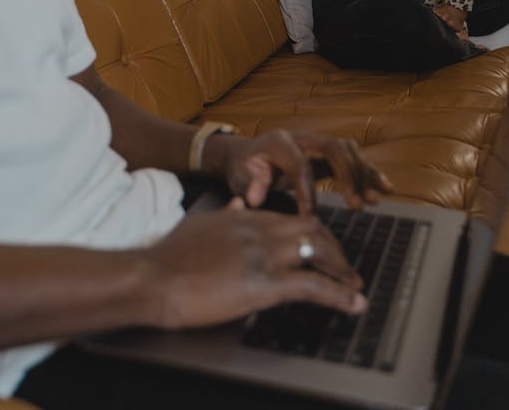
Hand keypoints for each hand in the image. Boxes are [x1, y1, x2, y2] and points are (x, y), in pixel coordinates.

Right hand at [146, 200, 365, 329]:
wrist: (153, 276)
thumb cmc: (169, 257)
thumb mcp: (201, 224)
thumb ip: (226, 214)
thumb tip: (240, 203)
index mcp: (245, 215)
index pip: (291, 218)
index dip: (314, 234)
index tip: (324, 249)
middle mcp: (259, 228)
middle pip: (313, 227)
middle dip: (334, 248)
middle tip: (346, 270)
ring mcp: (263, 253)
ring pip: (318, 250)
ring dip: (342, 269)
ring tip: (355, 287)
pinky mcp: (264, 283)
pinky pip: (313, 286)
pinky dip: (339, 295)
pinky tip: (353, 304)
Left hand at [206, 128, 392, 214]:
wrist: (247, 155)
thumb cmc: (244, 169)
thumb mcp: (240, 176)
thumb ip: (250, 184)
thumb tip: (254, 198)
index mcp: (279, 142)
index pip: (299, 163)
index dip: (307, 190)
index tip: (310, 216)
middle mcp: (302, 137)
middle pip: (333, 148)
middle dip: (347, 175)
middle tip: (356, 206)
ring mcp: (317, 143)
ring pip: (348, 150)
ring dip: (363, 174)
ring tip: (373, 200)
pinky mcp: (327, 154)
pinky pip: (354, 158)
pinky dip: (371, 172)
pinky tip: (386, 188)